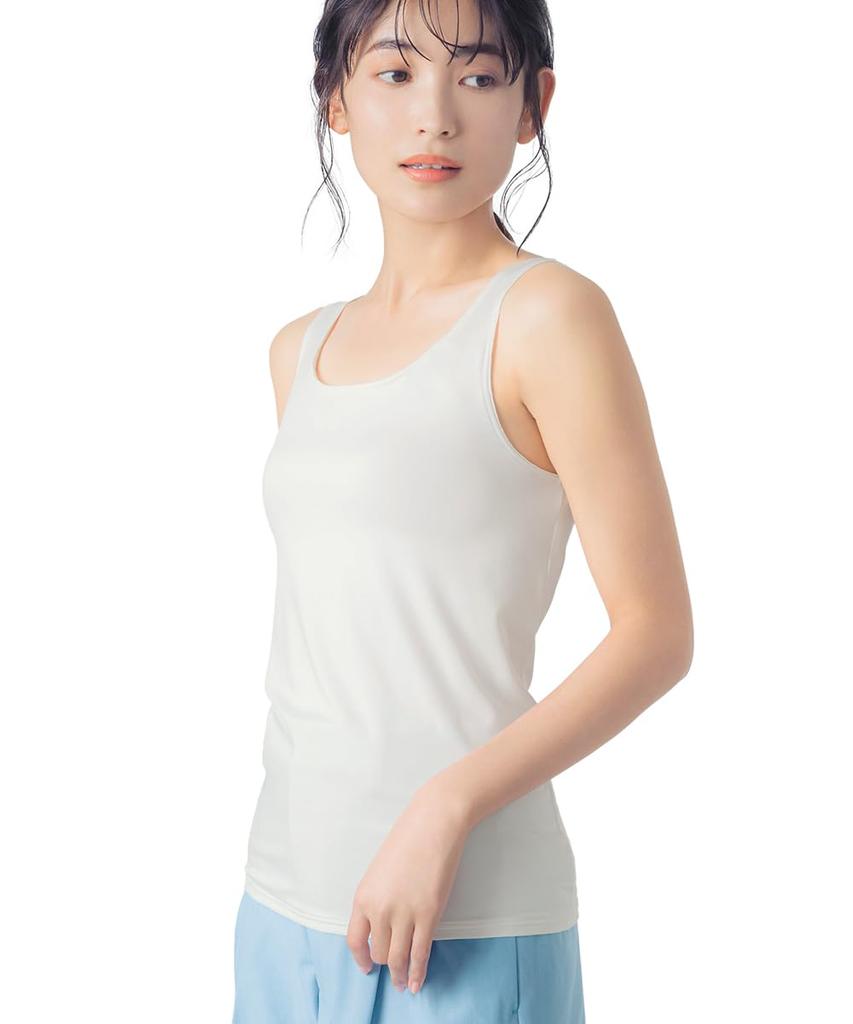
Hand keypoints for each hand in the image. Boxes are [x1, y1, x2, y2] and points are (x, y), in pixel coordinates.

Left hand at [346, 780, 470, 993]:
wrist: (433, 823)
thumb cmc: (408, 840)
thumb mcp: (379, 871)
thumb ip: (377, 898)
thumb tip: (381, 925)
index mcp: (363, 896)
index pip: (355, 940)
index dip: (361, 958)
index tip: (366, 966)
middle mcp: (379, 909)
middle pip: (379, 952)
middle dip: (386, 963)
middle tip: (393, 970)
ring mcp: (404, 914)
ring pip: (398, 958)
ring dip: (400, 975)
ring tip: (404, 984)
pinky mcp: (429, 915)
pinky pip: (420, 953)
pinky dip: (418, 972)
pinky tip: (417, 982)